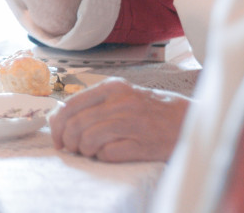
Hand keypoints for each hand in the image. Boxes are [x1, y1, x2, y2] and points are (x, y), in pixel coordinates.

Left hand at [48, 78, 189, 161]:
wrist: (186, 120)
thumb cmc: (147, 109)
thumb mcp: (120, 96)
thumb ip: (92, 102)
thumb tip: (58, 116)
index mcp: (112, 87)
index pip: (71, 105)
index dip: (57, 125)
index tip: (57, 138)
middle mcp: (121, 102)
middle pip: (76, 125)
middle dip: (68, 141)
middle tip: (72, 148)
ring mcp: (132, 123)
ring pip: (88, 140)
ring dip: (85, 150)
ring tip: (92, 151)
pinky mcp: (142, 145)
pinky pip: (108, 154)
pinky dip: (102, 157)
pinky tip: (109, 153)